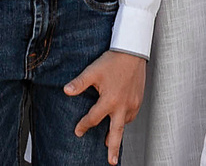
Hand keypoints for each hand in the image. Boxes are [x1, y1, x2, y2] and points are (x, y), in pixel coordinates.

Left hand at [65, 49, 147, 164]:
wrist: (133, 50)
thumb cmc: (113, 60)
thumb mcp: (93, 71)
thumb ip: (79, 83)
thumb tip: (66, 91)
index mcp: (110, 100)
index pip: (94, 118)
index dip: (84, 125)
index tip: (78, 131)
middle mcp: (123, 105)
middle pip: (117, 132)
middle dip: (113, 149)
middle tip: (112, 162)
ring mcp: (133, 103)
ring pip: (124, 123)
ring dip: (118, 133)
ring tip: (112, 143)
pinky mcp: (138, 99)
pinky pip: (131, 115)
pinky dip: (125, 120)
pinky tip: (121, 120)